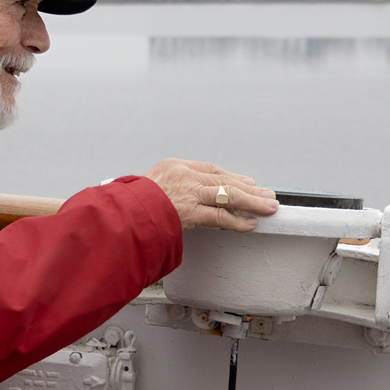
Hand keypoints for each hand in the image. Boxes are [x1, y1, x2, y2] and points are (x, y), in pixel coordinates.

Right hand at [143, 159, 278, 231]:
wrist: (120, 213)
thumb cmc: (133, 205)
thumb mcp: (152, 187)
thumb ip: (174, 188)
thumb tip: (196, 197)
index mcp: (174, 166)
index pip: (211, 170)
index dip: (232, 178)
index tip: (248, 183)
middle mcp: (184, 175)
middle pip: (224, 180)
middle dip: (249, 189)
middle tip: (269, 195)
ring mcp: (187, 192)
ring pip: (228, 195)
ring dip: (252, 202)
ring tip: (269, 207)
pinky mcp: (188, 211)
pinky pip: (219, 216)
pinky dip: (237, 220)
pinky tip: (251, 223)